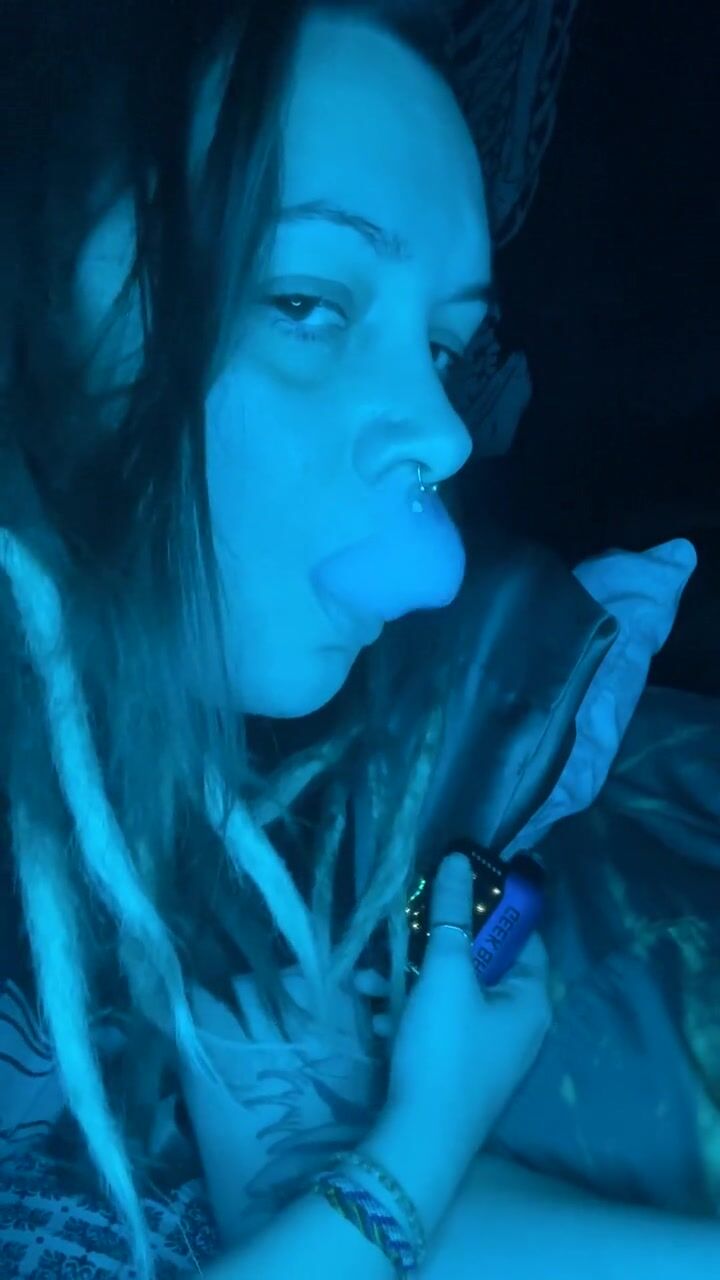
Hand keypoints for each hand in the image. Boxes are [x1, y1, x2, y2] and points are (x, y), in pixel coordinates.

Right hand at [354, 852, 552, 1157]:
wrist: (421, 1139)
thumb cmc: (445, 1049)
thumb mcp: (445, 972)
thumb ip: (451, 913)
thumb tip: (459, 859)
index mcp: (530, 998)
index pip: (521, 935)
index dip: (489, 908)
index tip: (450, 890)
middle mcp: (518, 1023)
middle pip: (480, 962)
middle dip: (432, 946)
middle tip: (401, 930)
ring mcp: (489, 1049)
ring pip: (450, 993)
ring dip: (409, 980)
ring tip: (369, 980)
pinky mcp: (459, 1069)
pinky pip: (438, 1025)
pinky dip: (409, 1013)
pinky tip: (377, 1015)